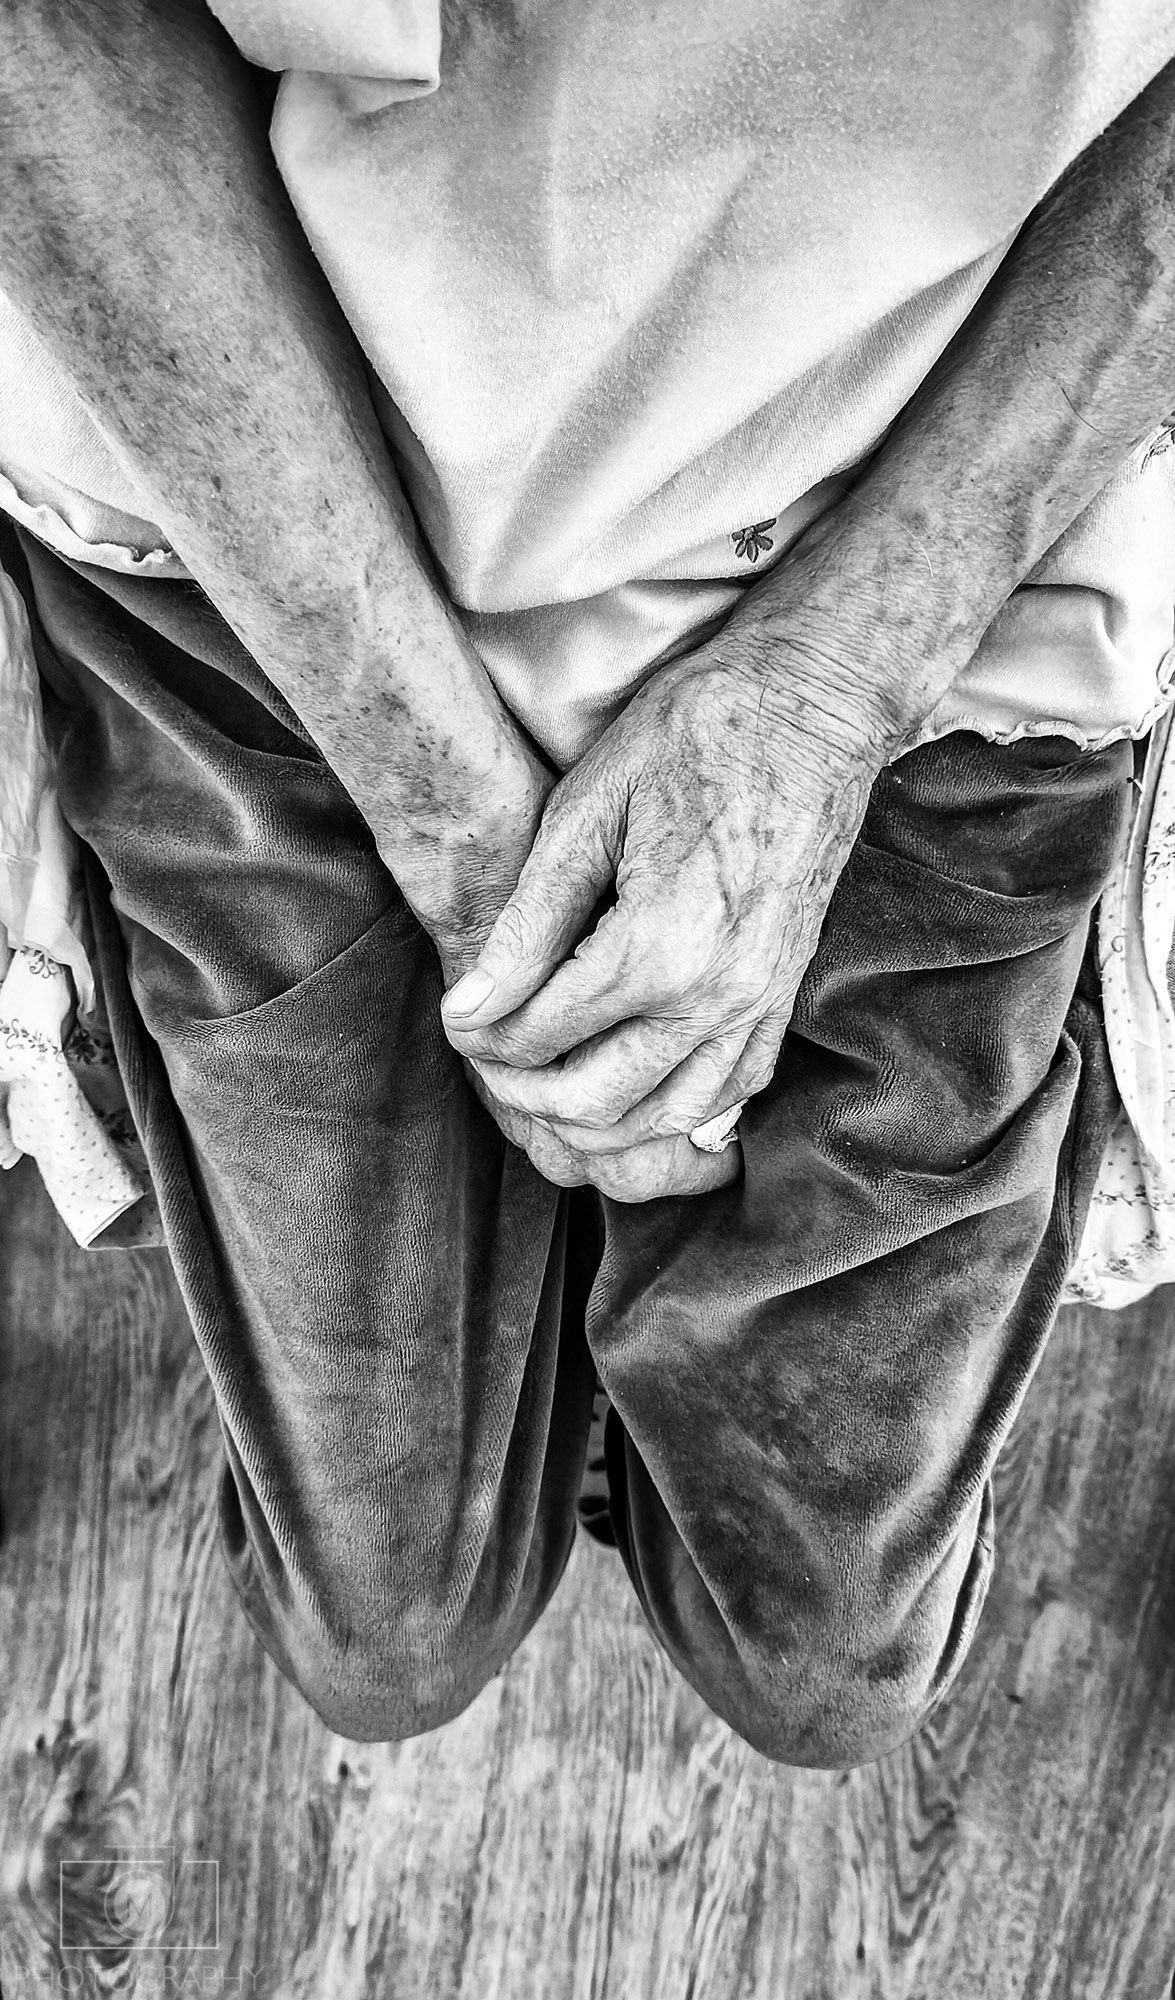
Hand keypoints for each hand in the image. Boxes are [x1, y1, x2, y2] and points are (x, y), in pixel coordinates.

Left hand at [386, 726, 738, 1198]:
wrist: (815, 706)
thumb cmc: (695, 734)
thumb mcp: (586, 812)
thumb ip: (526, 924)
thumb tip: (467, 1009)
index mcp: (659, 947)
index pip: (542, 1034)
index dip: (481, 1037)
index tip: (454, 1017)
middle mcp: (717, 995)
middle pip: (595, 1098)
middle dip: (524, 1091)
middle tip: (486, 1056)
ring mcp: (760, 1003)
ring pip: (663, 1116)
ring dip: (593, 1119)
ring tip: (543, 1080)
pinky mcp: (785, 995)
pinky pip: (729, 1092)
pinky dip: (671, 1113)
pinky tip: (632, 1098)